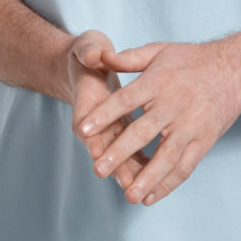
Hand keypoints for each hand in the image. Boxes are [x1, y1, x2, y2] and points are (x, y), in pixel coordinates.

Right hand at [64, 30, 149, 191]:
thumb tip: (94, 56)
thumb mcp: (87, 48)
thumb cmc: (88, 55)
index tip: (100, 152)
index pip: (88, 125)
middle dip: (116, 166)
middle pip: (103, 149)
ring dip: (131, 173)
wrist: (84, 66)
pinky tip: (156, 180)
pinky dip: (141, 166)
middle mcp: (94, 124)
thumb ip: (90, 52)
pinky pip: (131, 154)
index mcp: (87, 103)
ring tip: (143, 192)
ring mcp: (107, 132)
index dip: (95, 138)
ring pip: (119, 157)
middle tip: (126, 183)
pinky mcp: (119, 134)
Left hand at [78, 39, 240, 206]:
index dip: (104, 114)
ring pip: (167, 156)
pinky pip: (186, 166)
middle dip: (120, 152)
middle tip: (98, 170)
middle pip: (143, 132)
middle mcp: (174, 105)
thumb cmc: (193, 60)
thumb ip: (129, 58)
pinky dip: (169, 184)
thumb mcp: (160, 50)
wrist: (237, 70)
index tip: (84, 130)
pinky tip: (151, 197)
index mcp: (158, 82)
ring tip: (129, 195)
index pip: (126, 99)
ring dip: (148, 177)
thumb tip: (101, 57)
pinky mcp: (204, 141)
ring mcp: (191, 126)